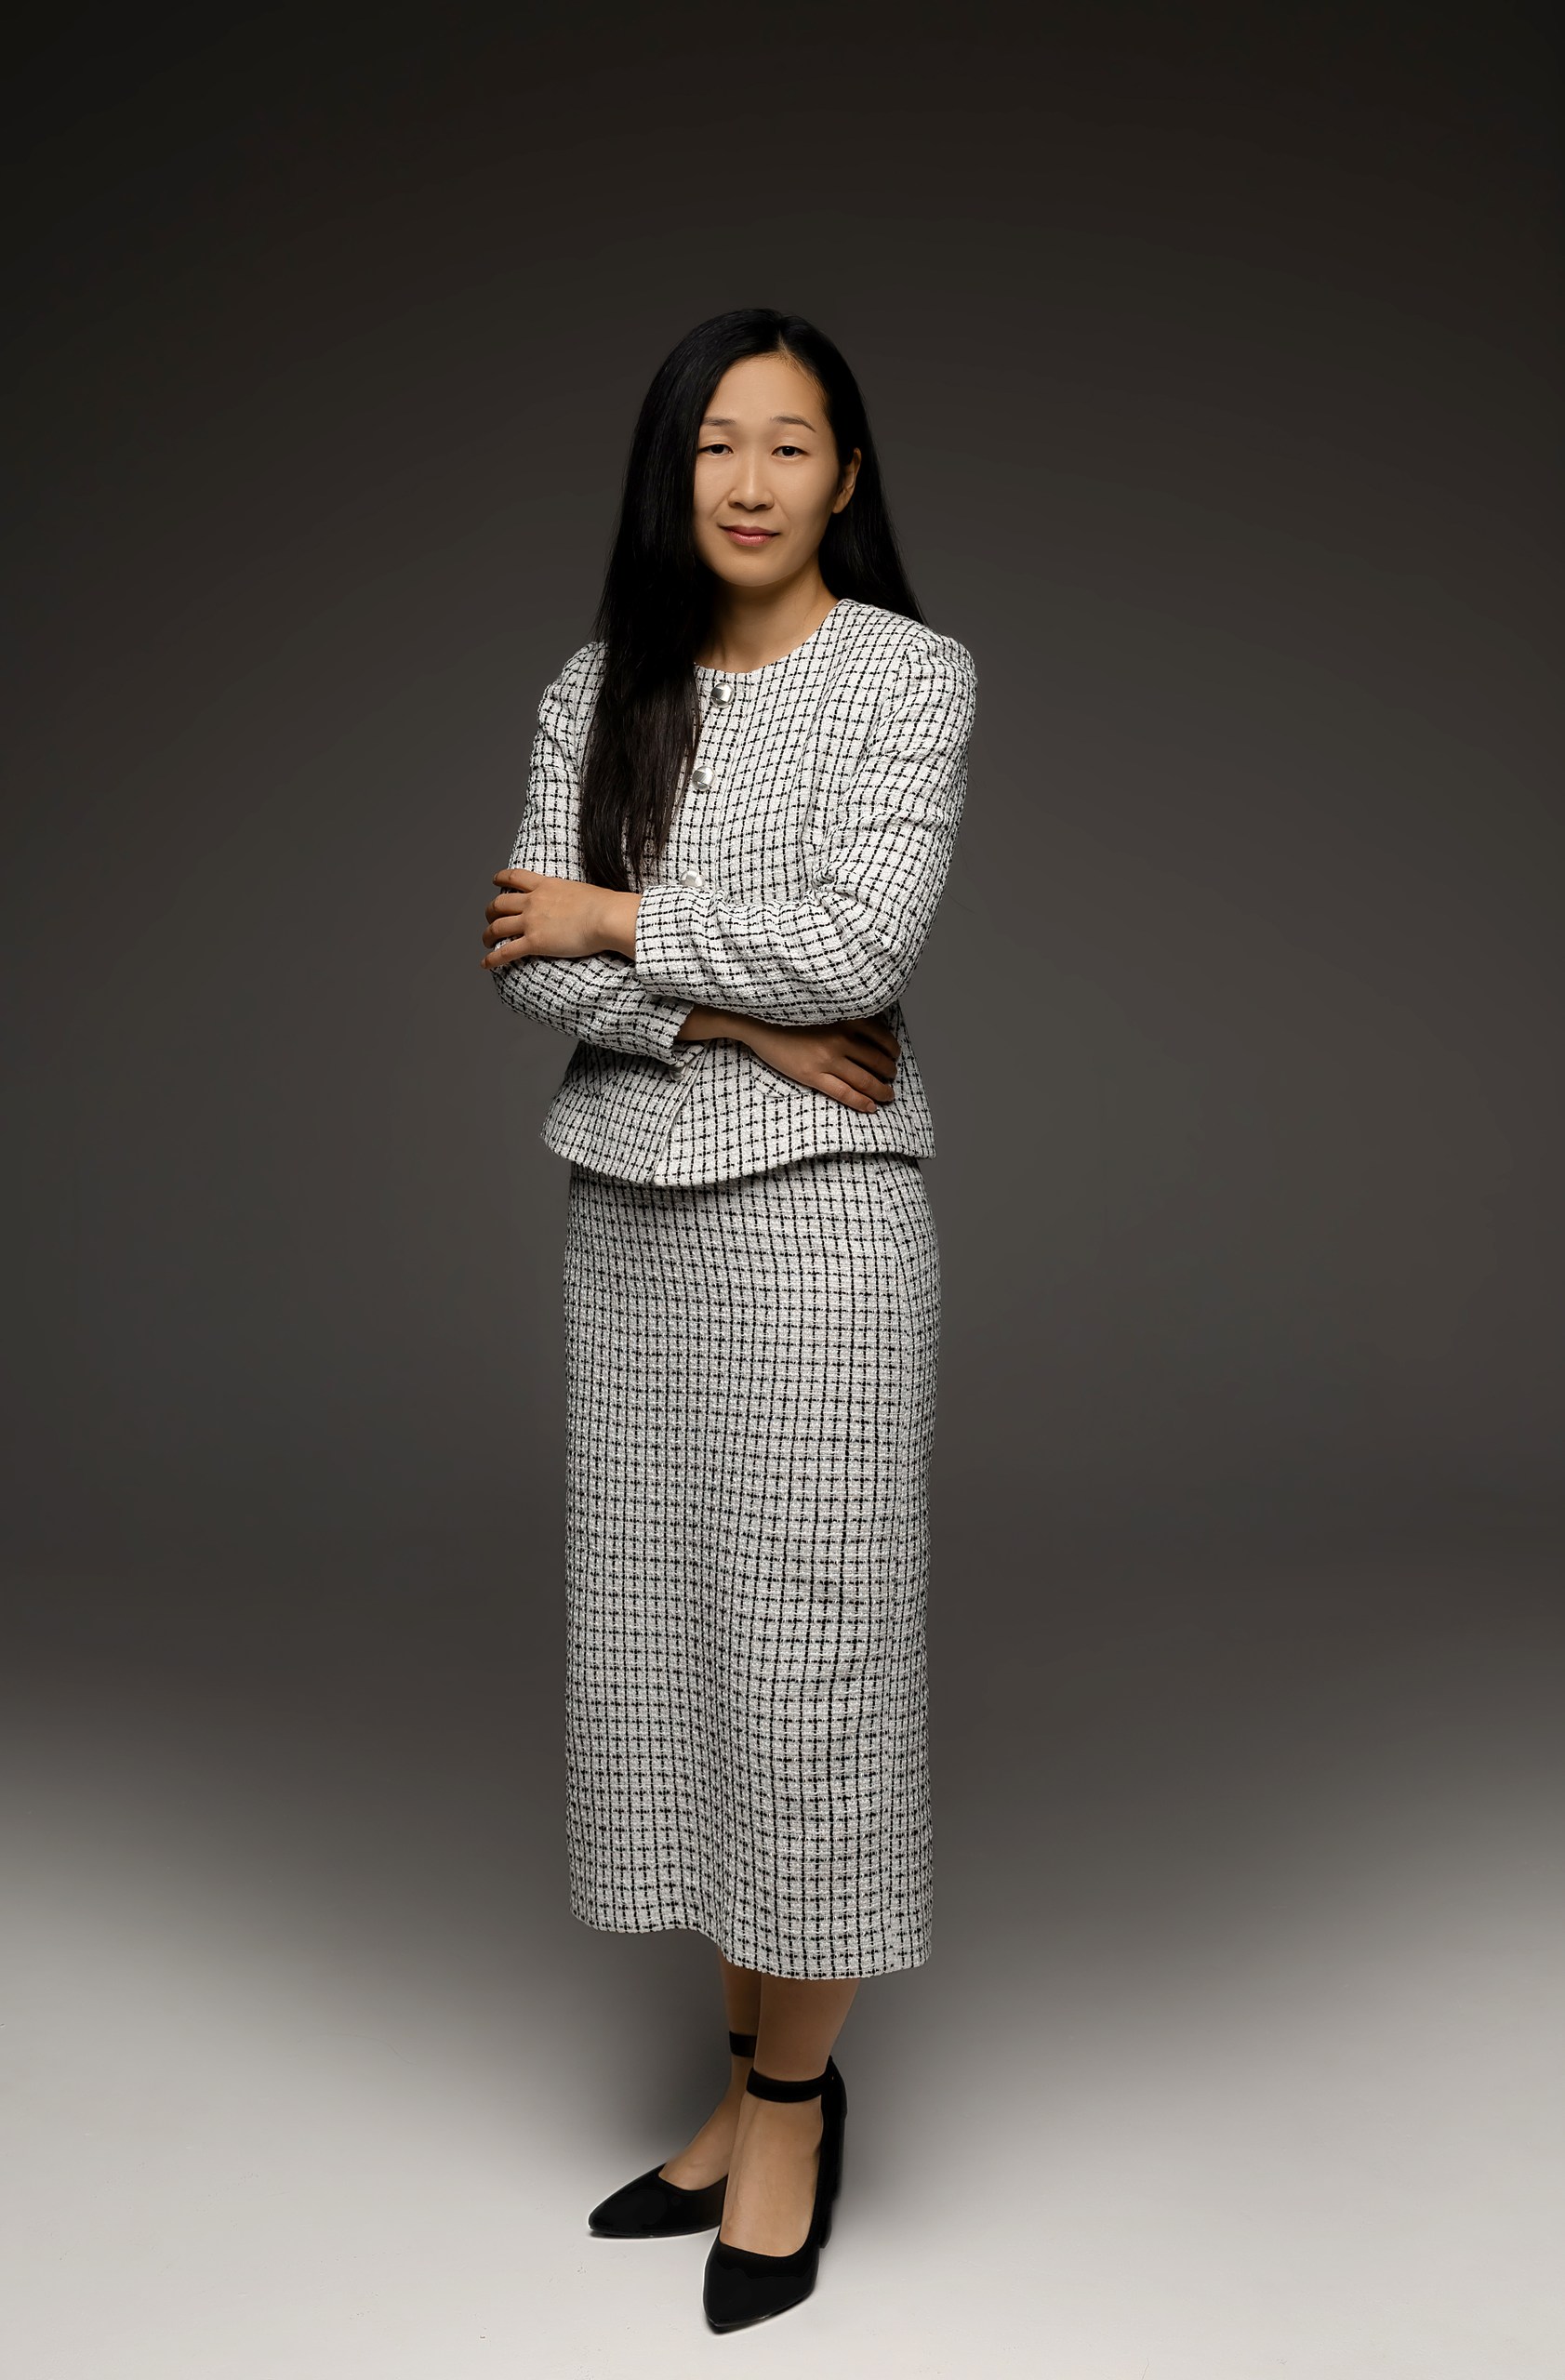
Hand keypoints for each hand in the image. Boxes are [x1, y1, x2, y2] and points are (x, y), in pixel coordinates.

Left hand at [481, 870, 635, 966]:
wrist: (606, 917)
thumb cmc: (605, 905)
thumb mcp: (583, 891)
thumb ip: (573, 896)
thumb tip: (582, 903)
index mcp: (545, 886)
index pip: (515, 877)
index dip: (501, 878)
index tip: (495, 881)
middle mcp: (533, 902)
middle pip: (500, 903)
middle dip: (490, 911)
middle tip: (489, 917)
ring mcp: (531, 922)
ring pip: (497, 927)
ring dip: (487, 935)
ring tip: (486, 941)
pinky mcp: (534, 942)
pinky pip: (506, 952)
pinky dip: (492, 959)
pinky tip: (485, 964)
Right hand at [734, 1012, 900, 1113]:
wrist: (758, 1020)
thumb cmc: (790, 1013)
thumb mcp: (825, 1007)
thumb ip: (845, 1016)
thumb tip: (870, 1029)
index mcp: (846, 1017)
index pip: (881, 1037)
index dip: (892, 1050)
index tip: (894, 1056)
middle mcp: (841, 1038)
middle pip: (877, 1061)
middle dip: (889, 1073)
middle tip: (892, 1078)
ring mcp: (827, 1058)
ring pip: (865, 1080)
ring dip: (881, 1090)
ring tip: (887, 1095)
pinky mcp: (813, 1075)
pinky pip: (845, 1093)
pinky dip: (862, 1102)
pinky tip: (871, 1106)